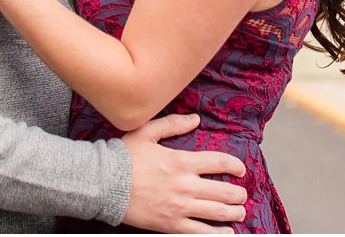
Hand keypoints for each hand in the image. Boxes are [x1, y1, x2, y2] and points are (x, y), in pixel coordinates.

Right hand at [121, 114, 247, 232]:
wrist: (103, 183)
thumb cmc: (124, 157)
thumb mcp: (147, 132)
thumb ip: (173, 124)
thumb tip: (195, 119)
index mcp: (182, 161)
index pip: (220, 162)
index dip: (236, 166)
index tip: (241, 170)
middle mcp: (186, 185)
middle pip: (225, 191)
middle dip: (238, 194)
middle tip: (241, 194)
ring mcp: (180, 207)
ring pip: (218, 213)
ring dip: (234, 212)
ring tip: (239, 212)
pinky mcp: (171, 225)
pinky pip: (201, 233)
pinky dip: (218, 234)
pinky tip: (227, 232)